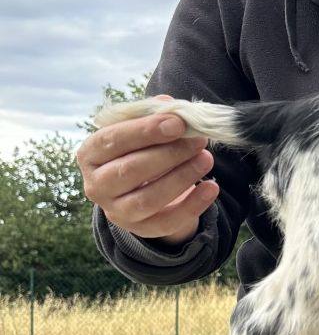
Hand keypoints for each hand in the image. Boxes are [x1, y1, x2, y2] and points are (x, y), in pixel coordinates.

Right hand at [77, 95, 217, 245]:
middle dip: (169, 153)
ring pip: (148, 198)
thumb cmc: (142, 149)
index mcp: (91, 154)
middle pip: (130, 171)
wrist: (148, 186)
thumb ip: (153, 115)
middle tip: (198, 140)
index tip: (177, 123)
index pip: (111, 140)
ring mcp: (117, 211)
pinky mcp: (141, 229)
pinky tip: (211, 187)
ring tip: (206, 159)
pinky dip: (193, 205)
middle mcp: (97, 185)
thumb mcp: (143, 129)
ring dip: (182, 177)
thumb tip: (168, 105)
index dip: (145, 131)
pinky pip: (167, 223)